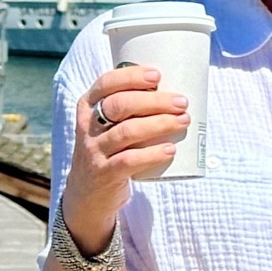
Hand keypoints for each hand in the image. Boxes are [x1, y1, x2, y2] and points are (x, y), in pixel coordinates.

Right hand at [62, 64, 189, 251]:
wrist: (87, 195)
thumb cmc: (109, 152)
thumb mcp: (107, 127)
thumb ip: (128, 111)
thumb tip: (172, 93)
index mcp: (87, 107)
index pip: (106, 84)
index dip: (131, 76)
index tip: (157, 76)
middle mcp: (88, 126)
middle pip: (120, 106)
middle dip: (154, 101)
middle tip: (181, 102)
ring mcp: (94, 151)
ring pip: (127, 131)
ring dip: (159, 124)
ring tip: (183, 121)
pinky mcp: (105, 173)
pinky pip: (130, 161)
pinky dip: (152, 154)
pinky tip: (171, 149)